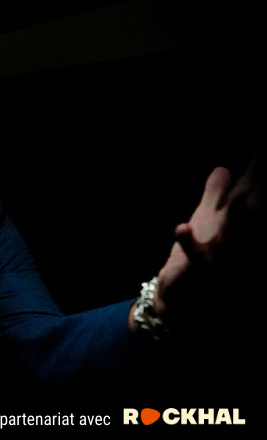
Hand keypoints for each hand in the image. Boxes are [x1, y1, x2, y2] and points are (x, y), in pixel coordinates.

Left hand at [140, 143, 263, 333]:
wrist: (181, 294)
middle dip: (258, 191)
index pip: (254, 190)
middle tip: (264, 166)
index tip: (266, 145)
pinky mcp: (195, 269)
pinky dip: (188, 242)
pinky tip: (182, 227)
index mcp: (238, 222)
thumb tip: (224, 168)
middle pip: (251, 211)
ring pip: (232, 236)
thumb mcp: (206, 217)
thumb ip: (216, 193)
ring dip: (235, 218)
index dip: (261, 168)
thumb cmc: (197, 254)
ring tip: (237, 198)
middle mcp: (235, 238)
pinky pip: (194, 257)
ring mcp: (218, 255)